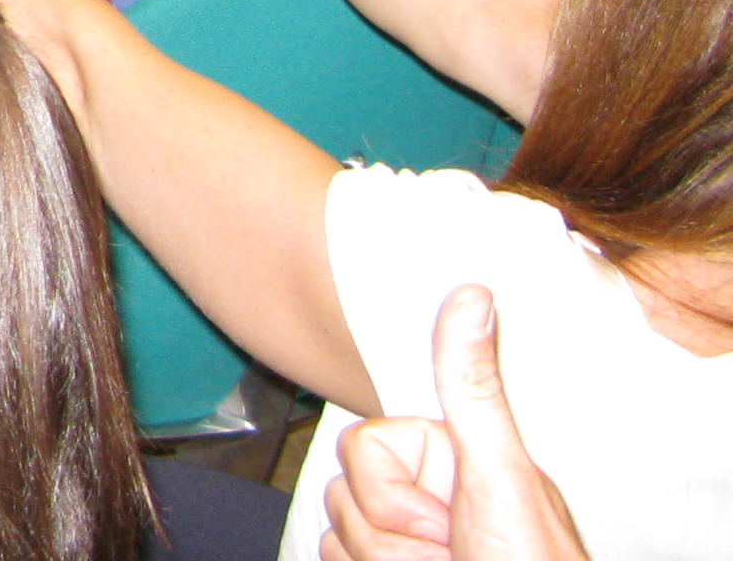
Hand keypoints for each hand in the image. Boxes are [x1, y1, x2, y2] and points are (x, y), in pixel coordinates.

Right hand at [320, 285, 587, 560]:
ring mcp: (402, 537)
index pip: (363, 446)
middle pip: (344, 492)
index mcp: (447, 459)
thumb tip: (473, 293)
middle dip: (392, 538)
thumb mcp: (498, 476)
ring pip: (335, 533)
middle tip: (450, 554)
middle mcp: (425, 494)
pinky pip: (328, 558)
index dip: (395, 494)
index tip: (449, 520)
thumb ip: (470, 390)